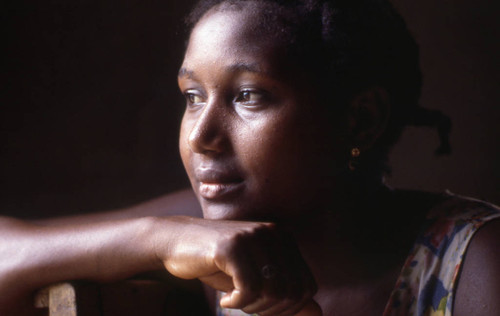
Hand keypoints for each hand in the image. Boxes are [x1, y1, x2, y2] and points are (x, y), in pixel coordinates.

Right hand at [156, 216, 317, 314]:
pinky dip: (238, 302)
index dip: (289, 309)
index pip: (307, 286)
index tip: (263, 309)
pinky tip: (225, 300)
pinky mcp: (232, 245)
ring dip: (254, 307)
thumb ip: (286, 293)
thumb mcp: (256, 279)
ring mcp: (252, 236)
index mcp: (284, 238)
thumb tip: (318, 313)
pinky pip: (249, 287)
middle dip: (271, 311)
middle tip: (248, 307)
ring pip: (273, 290)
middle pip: (292, 291)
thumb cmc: (219, 264)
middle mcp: (273, 232)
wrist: (176, 241)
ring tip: (236, 301)